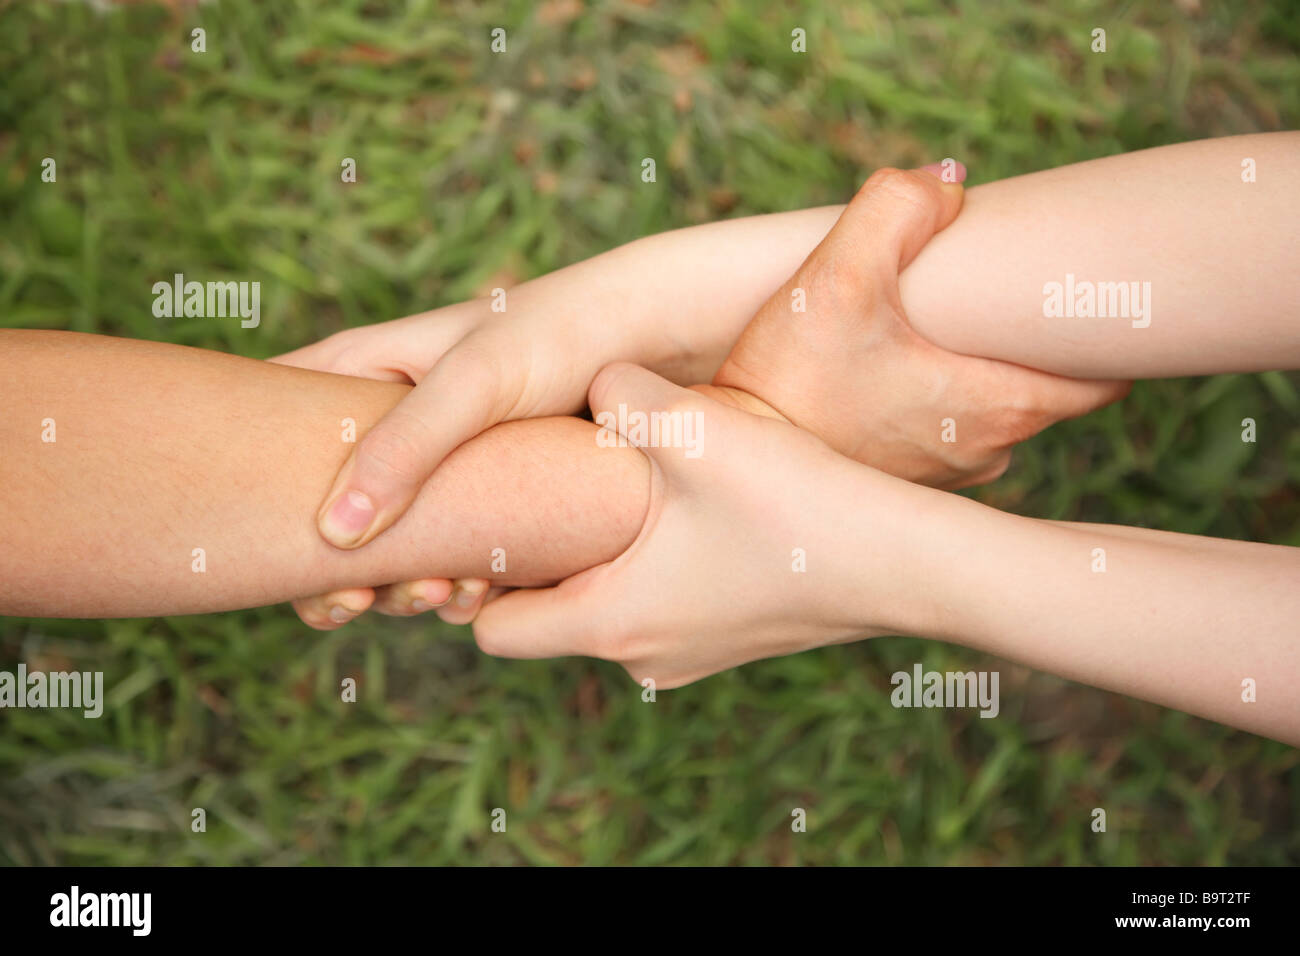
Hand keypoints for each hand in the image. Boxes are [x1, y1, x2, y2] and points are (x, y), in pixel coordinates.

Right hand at [270, 256, 738, 627]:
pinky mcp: (512, 495)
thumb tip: (332, 536)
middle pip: (339, 495)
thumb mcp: (478, 382)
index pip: (285, 413)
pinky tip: (473, 598)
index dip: (254, 474)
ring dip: (401, 576)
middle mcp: (413, 413)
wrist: (688, 336)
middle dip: (338, 558)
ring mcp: (462, 458)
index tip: (247, 539)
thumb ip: (404, 448)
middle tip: (350, 602)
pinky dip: (459, 579)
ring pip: (402, 534)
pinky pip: (464, 548)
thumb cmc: (575, 332)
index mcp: (380, 365)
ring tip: (429, 597)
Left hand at [470, 363, 940, 687]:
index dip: (476, 574)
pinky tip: (686, 503)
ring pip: (605, 606)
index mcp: (610, 623)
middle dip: (538, 555)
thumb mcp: (695, 429)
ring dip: (599, 552)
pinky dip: (649, 562)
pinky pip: (656, 604)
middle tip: (546, 483)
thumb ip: (618, 392)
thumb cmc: (799, 504)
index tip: (491, 514)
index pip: (492, 630)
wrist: (910, 562)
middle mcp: (643, 657)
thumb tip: (593, 379)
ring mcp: (690, 655)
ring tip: (620, 483)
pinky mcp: (729, 637)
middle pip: (546, 617)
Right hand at [712, 166, 1130, 488]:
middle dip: (1026, 342)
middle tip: (991, 294)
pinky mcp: (902, 484)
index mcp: (998, 407)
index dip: (1101, 333)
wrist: (730, 454)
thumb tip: (946, 184)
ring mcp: (945, 476)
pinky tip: (892, 371)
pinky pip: (944, 433)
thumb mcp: (839, 275)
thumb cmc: (790, 378)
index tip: (1074, 296)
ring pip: (992, 411)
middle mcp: (984, 453)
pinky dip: (934, 401)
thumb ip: (899, 206)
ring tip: (930, 330)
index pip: (1103, 381)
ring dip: (974, 372)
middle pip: (1046, 390)